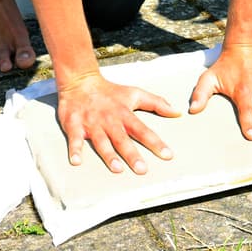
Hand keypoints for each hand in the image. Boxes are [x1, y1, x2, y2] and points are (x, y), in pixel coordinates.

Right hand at [56, 72, 179, 173]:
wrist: (81, 81)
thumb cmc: (110, 92)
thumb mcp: (134, 94)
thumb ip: (156, 103)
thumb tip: (177, 113)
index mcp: (124, 113)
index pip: (142, 129)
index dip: (155, 142)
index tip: (167, 155)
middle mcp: (109, 120)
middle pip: (122, 139)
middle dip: (132, 154)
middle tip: (142, 169)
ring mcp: (91, 123)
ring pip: (101, 141)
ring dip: (108, 155)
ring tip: (117, 168)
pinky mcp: (74, 124)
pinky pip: (74, 138)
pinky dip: (74, 149)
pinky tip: (76, 161)